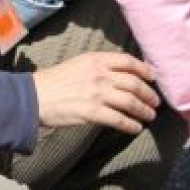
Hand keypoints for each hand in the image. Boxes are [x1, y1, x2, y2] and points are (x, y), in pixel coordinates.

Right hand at [33, 51, 159, 133]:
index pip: (129, 62)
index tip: (153, 78)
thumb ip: (98, 66)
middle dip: (149, 94)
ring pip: (131, 102)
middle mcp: (100, 75)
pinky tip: (136, 128)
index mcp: (96, 60)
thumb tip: (119, 75)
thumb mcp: (78, 64)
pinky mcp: (93, 113)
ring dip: (144, 111)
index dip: (145, 70)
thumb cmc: (54, 81)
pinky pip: (120, 120)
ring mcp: (98, 94)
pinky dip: (131, 125)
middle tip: (155, 102)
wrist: (35, 96)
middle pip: (134, 84)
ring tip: (149, 116)